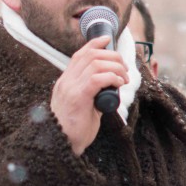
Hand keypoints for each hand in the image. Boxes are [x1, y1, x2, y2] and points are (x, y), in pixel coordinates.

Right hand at [50, 36, 128, 155]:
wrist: (61, 146)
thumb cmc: (74, 130)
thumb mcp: (83, 107)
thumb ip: (92, 94)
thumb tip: (109, 87)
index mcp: (65, 82)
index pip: (79, 54)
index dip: (95, 44)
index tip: (108, 39)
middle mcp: (66, 81)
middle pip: (91, 55)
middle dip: (112, 56)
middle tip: (124, 69)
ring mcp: (70, 88)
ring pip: (96, 63)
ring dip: (115, 67)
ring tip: (123, 78)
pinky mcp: (78, 97)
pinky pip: (97, 78)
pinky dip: (112, 77)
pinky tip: (118, 84)